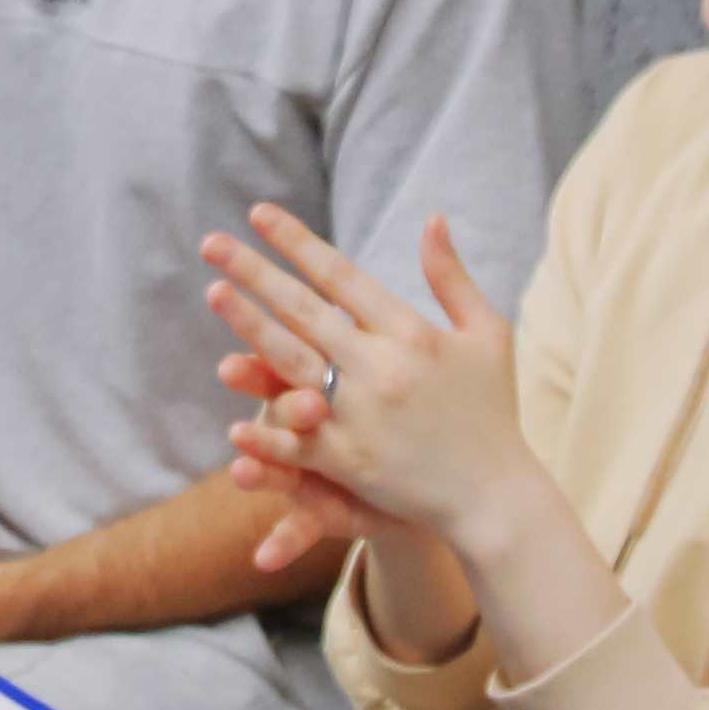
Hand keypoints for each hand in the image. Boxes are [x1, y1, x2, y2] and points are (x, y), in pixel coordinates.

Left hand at [203, 208, 533, 556]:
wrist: (497, 496)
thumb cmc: (491, 410)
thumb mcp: (486, 334)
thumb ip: (452, 277)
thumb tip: (432, 218)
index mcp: (412, 333)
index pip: (342, 276)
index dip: (297, 242)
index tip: (258, 213)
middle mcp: (383, 368)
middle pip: (306, 311)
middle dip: (255, 272)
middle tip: (211, 242)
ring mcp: (362, 415)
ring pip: (291, 361)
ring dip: (248, 325)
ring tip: (213, 291)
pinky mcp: (349, 461)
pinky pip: (295, 435)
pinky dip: (261, 419)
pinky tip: (228, 390)